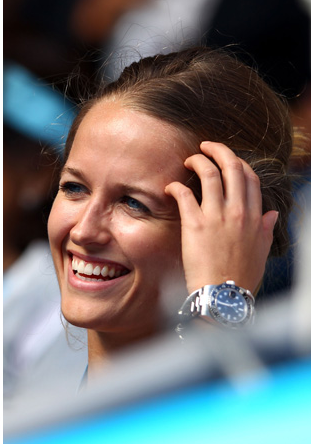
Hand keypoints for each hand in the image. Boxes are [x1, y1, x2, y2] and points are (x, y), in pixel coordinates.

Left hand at [165, 141, 278, 293]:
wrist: (223, 296)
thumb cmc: (240, 278)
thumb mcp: (260, 251)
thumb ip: (265, 229)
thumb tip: (272, 214)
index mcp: (254, 216)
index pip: (249, 177)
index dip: (236, 162)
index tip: (225, 159)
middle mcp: (237, 211)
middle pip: (232, 167)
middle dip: (218, 150)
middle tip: (204, 146)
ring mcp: (216, 217)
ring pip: (209, 174)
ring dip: (197, 161)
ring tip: (187, 161)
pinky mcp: (195, 225)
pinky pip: (185, 194)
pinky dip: (176, 186)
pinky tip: (170, 187)